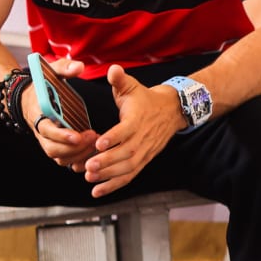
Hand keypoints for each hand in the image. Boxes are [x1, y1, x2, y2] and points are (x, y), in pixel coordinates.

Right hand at [21, 58, 97, 168]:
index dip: (62, 135)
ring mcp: (46, 140)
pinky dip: (77, 160)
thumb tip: (80, 67)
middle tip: (93, 137)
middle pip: (52, 148)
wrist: (28, 97)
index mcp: (39, 112)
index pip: (47, 129)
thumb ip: (65, 68)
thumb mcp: (52, 71)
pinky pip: (63, 160)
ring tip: (96, 144)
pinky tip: (93, 153)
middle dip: (73, 147)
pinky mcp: (54, 145)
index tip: (78, 135)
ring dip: (77, 155)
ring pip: (58, 157)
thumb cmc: (43, 84)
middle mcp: (40, 130)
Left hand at [83, 64, 184, 197]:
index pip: (127, 129)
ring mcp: (145, 151)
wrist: (172, 112)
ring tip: (90, 178)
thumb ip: (120, 80)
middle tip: (89, 166)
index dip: (114, 137)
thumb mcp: (132, 86)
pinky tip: (97, 191)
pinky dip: (114, 185)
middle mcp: (143, 137)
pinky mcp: (144, 160)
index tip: (99, 143)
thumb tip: (113, 69)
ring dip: (109, 175)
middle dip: (108, 161)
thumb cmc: (145, 99)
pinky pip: (130, 175)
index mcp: (138, 119)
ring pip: (128, 167)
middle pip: (127, 152)